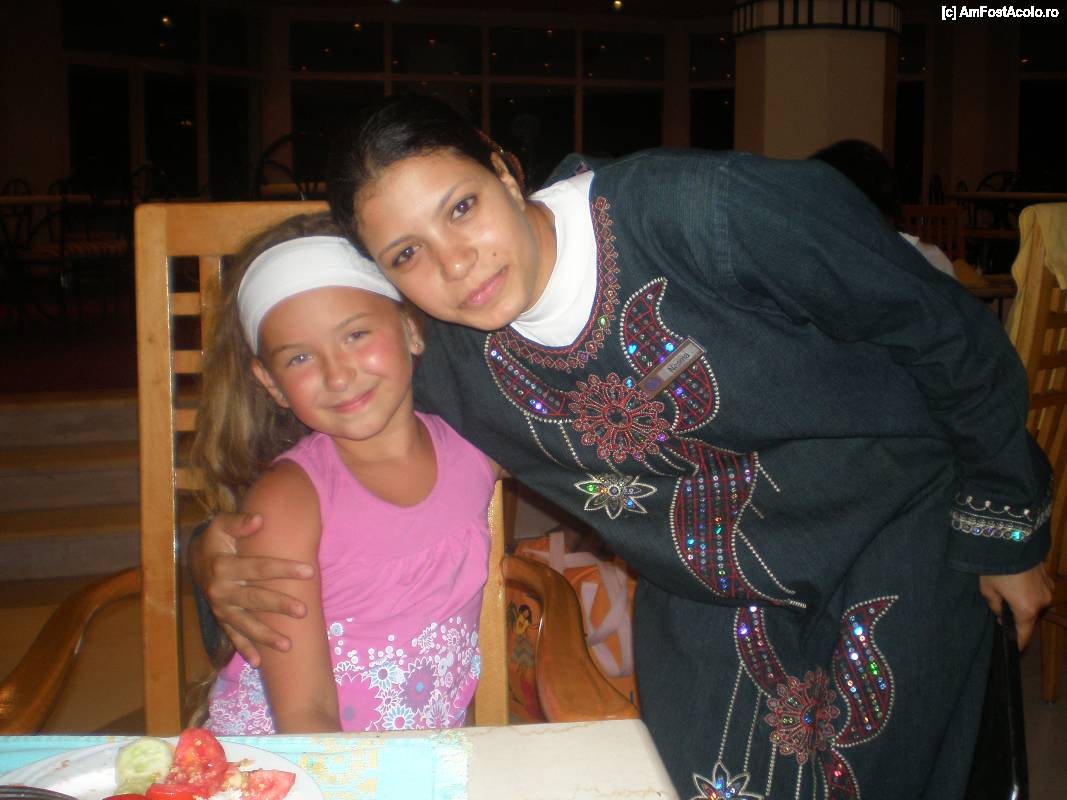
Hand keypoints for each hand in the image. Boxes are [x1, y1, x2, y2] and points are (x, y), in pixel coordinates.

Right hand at [190, 512, 314, 665]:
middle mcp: (220, 590)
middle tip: (303, 611)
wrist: (194, 558)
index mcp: (223, 566)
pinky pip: (233, 636)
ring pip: (245, 624)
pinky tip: (260, 662)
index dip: (284, 568)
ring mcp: (220, 608)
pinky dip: (245, 649)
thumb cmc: (216, 540)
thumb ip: (239, 522)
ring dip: (265, 636)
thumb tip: (259, 519)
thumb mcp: (221, 524)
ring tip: (288, 646)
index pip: (259, 567)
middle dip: (279, 605)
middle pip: (254, 599)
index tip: (309, 570)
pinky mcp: (220, 619)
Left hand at [978, 563, 1053, 648]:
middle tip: (1001, 614)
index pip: (1023, 635)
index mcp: (1027, 610)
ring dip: (1023, 603)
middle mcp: (1042, 602)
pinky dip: (1028, 592)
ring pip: (1035, 604)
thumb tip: (1001, 614)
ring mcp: (1048, 589)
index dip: (1017, 644)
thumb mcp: (987, 590)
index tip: (1013, 651)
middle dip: (1017, 618)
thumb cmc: (996, 567)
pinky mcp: (1048, 577)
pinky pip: (1038, 591)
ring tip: (1006, 595)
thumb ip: (994, 606)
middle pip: (1029, 618)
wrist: (1011, 538)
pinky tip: (1016, 583)